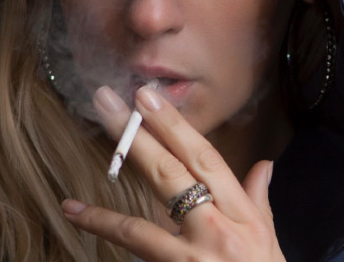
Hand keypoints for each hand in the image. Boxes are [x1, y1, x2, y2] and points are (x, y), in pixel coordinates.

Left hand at [62, 85, 286, 261]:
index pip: (207, 160)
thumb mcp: (269, 241)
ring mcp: (194, 259)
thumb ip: (258, 200)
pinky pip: (133, 249)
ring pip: (143, 218)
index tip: (148, 98)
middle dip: (140, 136)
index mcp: (243, 216)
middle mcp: (219, 232)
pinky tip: (74, 212)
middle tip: (109, 102)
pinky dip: (103, 228)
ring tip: (87, 148)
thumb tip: (263, 166)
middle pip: (173, 175)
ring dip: (111, 188)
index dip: (176, 127)